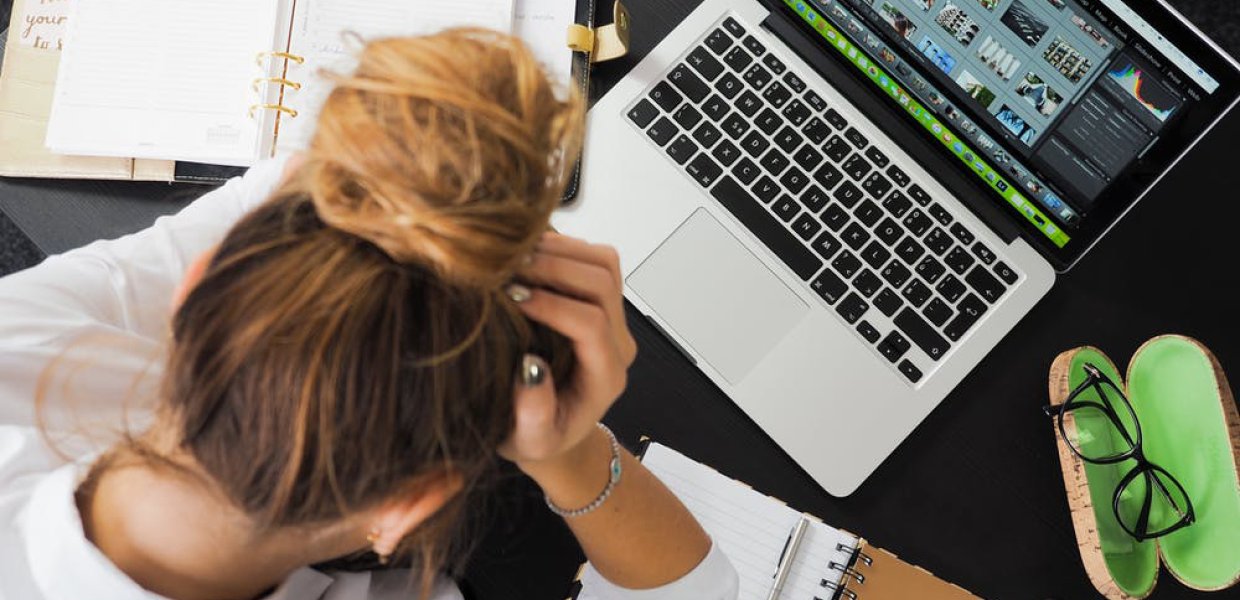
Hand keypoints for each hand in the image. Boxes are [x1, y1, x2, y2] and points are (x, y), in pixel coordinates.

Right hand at [498, 232, 636, 472]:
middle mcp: (617, 342)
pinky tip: (525, 254)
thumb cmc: (538, 437)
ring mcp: (612, 317)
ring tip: (514, 256)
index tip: (511, 298)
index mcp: (605, 376)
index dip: (552, 305)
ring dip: (560, 250)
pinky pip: (593, 258)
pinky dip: (561, 246)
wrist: (553, 429)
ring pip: (603, 262)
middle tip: (508, 268)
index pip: (591, 324)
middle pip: (602, 283)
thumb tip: (530, 368)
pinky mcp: (599, 300)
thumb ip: (533, 415)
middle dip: (555, 267)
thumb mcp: (529, 441)